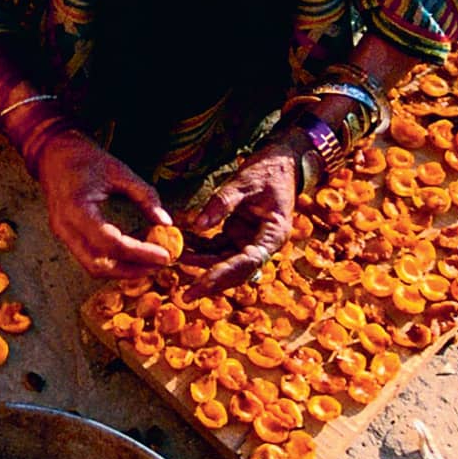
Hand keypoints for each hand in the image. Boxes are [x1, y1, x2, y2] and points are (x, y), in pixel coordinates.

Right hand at [36, 130, 174, 278]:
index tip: (165, 255)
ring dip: (122, 270)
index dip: (140, 253)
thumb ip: (144, 196)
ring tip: (149, 264)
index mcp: (77, 208)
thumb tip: (166, 222)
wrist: (54, 154)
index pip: (111, 242)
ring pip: (93, 266)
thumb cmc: (86, 158)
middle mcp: (65, 227)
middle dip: (131, 270)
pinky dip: (113, 261)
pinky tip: (133, 255)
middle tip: (159, 265)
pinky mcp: (66, 236)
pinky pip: (89, 257)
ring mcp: (62, 234)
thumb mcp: (120, 171)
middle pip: (99, 264)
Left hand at [179, 139, 301, 295]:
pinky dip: (202, 249)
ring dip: (202, 264)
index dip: (223, 274)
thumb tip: (198, 225)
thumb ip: (222, 203)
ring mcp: (251, 240)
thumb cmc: (268, 172)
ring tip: (177, 260)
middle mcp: (263, 243)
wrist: (281, 163)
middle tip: (185, 294)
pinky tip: (184, 245)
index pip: (247, 262)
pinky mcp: (240, 234)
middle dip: (211, 282)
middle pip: (236, 270)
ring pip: (225, 261)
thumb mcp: (244, 183)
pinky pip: (219, 247)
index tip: (201, 284)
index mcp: (274, 235)